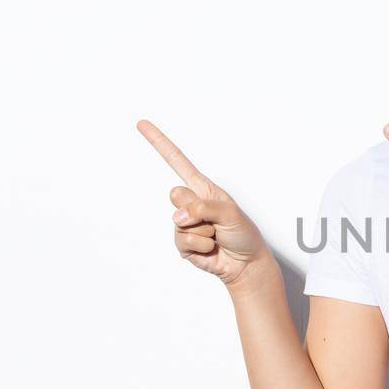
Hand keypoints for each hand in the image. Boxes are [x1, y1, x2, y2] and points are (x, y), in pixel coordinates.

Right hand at [138, 119, 271, 290]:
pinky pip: (183, 241)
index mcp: (204, 189)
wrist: (246, 264)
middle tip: (215, 221)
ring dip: (203, 232)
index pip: (177, 162)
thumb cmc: (243, 234)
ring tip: (216, 236)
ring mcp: (185, 224)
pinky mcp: (183, 244)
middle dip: (196, 209)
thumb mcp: (230, 213)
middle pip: (175, 195)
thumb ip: (204, 208)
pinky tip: (210, 248)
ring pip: (180, 222)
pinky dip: (201, 246)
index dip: (159, 143)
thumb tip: (180, 215)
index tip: (142, 124)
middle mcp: (192, 203)